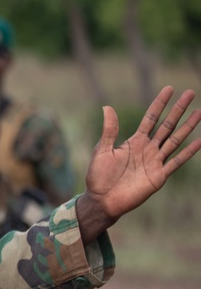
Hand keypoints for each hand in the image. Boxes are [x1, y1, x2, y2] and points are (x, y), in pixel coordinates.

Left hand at [77, 87, 200, 242]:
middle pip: (167, 126)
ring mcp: (155, 162)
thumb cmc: (98, 176)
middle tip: (191, 93)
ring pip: (175, 140)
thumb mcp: (102, 150)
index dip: (159, 104)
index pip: (150, 118)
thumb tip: (107, 107)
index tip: (169, 89)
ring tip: (199, 112)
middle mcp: (148, 149)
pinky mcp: (159, 176)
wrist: (102, 200)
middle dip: (178, 110)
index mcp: (134, 142)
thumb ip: (109, 130)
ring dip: (188, 127)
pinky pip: (176, 162)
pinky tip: (200, 141)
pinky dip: (189, 152)